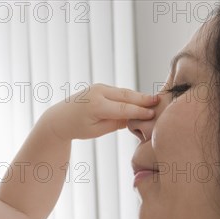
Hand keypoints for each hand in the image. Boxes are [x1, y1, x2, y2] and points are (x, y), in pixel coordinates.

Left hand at [37, 83, 157, 140]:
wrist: (60, 118)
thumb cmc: (78, 128)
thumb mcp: (97, 130)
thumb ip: (116, 123)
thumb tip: (135, 118)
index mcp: (96, 106)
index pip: (124, 109)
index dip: (139, 112)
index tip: (153, 114)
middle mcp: (98, 92)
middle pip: (126, 95)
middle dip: (143, 98)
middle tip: (160, 101)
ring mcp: (98, 87)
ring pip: (124, 92)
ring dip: (139, 96)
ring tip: (155, 100)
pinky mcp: (100, 87)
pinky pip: (119, 92)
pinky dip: (130, 95)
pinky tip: (142, 99)